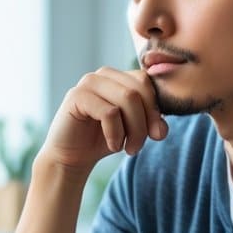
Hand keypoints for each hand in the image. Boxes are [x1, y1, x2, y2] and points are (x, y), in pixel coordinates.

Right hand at [39, 68, 167, 176]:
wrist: (71, 157)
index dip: (156, 109)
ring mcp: (88, 82)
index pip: (146, 82)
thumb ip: (151, 121)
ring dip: (134, 130)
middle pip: (140, 90)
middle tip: (139, 146)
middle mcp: (103, 74)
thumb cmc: (103, 140)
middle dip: (146, 122)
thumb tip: (162, 129)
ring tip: (128, 148)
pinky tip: (113, 145)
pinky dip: (116, 134)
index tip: (157, 135)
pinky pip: (110, 112)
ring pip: (128, 98)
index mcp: (118, 77)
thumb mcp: (133, 129)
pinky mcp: (76, 97)